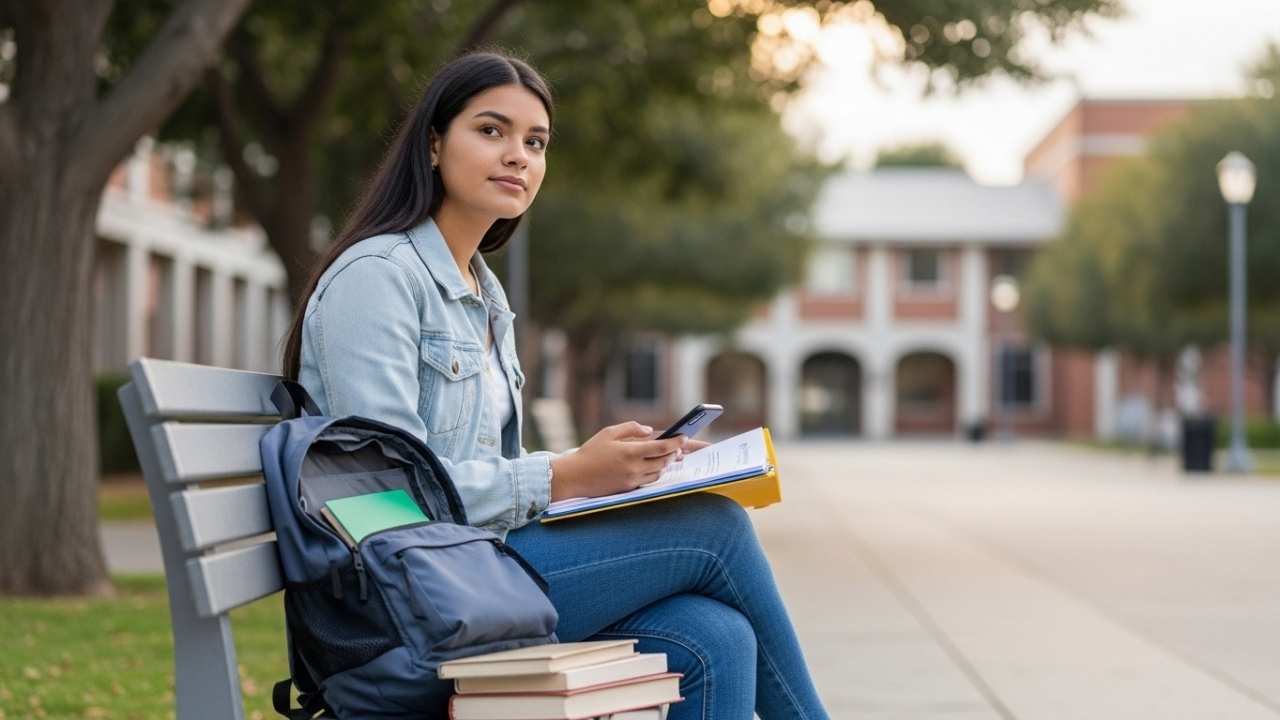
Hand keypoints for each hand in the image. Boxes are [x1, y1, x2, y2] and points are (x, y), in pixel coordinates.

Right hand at [549, 421, 688, 500]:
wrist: (574, 477)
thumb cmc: (590, 452)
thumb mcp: (608, 433)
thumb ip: (631, 428)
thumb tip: (649, 430)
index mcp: (630, 452)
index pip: (661, 447)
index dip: (675, 443)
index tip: (684, 438)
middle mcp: (634, 468)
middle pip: (663, 461)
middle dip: (673, 453)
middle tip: (678, 447)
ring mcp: (632, 480)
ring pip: (658, 473)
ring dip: (665, 464)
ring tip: (668, 456)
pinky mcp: (628, 488)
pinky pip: (648, 480)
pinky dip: (654, 473)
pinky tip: (654, 466)